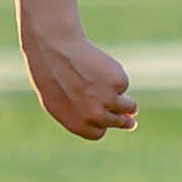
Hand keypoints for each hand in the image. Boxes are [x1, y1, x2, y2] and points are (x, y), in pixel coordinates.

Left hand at [22, 24, 135, 139]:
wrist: (55, 49)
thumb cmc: (51, 74)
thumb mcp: (59, 100)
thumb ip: (80, 114)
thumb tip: (108, 120)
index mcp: (78, 124)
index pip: (98, 133)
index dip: (102, 124)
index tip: (106, 117)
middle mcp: (95, 116)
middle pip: (118, 123)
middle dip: (125, 120)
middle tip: (129, 114)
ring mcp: (108, 99)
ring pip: (129, 107)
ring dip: (128, 102)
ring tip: (114, 87)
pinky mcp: (118, 82)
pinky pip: (123, 84)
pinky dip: (117, 77)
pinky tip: (100, 66)